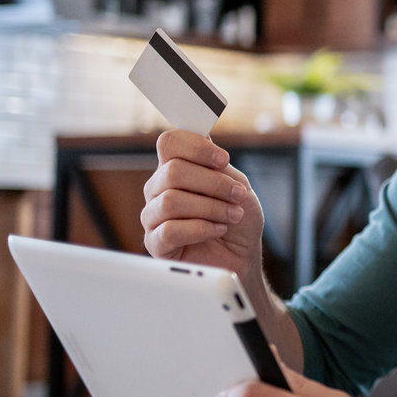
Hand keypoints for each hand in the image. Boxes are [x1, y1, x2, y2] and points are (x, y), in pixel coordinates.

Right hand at [141, 129, 264, 280]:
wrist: (242, 257)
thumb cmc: (237, 221)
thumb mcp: (237, 187)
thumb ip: (219, 166)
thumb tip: (204, 139)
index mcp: (177, 168)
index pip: (170, 143)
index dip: (196, 147)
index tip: (223, 160)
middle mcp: (160, 189)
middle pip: (172, 170)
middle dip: (213, 183)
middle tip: (237, 196)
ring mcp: (154, 216)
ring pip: (171, 200)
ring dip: (210, 208)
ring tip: (232, 216)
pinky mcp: (155, 243)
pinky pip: (169, 230)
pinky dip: (201, 229)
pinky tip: (217, 231)